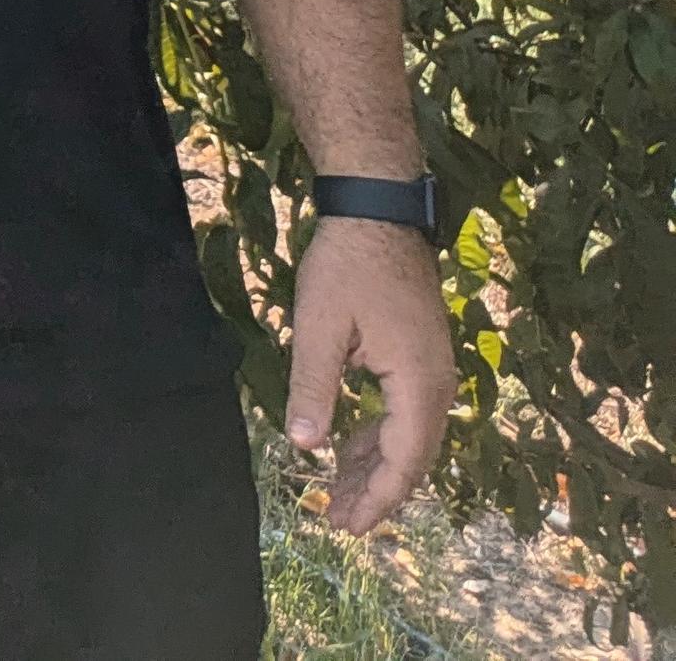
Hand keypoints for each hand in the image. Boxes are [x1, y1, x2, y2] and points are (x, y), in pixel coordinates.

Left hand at [286, 216, 454, 533]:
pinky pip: (402, 414)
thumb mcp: (319, 326)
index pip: (404, 458)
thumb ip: (312, 387)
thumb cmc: (346, 266)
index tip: (349, 525)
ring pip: (407, 437)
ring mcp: (431, 372)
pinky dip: (376, 438)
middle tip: (338, 521)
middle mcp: (436, 385)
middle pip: (411, 456)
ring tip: (338, 497)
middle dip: (375, 491)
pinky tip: (346, 450)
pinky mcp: (418, 359)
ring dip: (373, 467)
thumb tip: (303, 445)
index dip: (378, 496)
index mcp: (418, 383)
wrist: (378, 214)